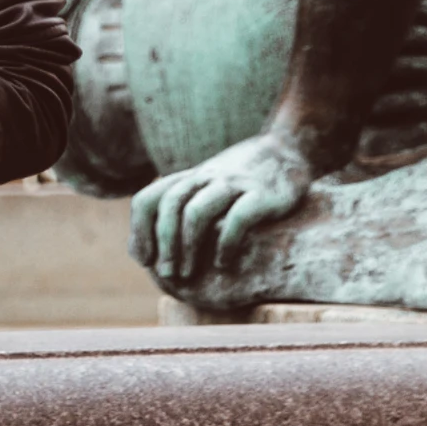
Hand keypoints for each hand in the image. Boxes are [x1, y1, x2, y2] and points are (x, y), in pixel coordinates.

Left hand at [130, 133, 313, 282]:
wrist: (286, 151)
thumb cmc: (239, 181)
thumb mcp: (203, 188)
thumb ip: (177, 210)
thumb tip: (144, 251)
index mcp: (187, 179)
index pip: (148, 199)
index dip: (140, 231)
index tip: (144, 261)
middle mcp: (205, 178)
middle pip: (170, 206)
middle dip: (163, 243)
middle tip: (166, 274)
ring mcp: (233, 184)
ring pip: (197, 211)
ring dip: (187, 246)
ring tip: (187, 273)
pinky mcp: (262, 194)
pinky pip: (238, 218)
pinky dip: (226, 243)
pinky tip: (223, 263)